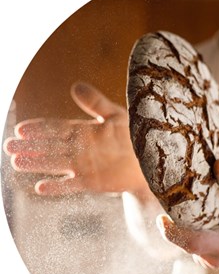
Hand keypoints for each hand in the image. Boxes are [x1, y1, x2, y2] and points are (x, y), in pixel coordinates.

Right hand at [4, 82, 146, 195]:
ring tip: (17, 163)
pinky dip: (58, 187)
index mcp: (84, 132)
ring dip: (37, 164)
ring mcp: (85, 166)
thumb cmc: (135, 135)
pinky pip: (72, 185)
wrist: (150, 160)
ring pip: (56, 164)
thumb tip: (75, 85)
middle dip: (31, 146)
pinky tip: (40, 188)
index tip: (21, 128)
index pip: (57, 128)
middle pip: (51, 147)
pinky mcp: (93, 182)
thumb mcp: (116, 115)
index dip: (39, 128)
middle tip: (9, 147)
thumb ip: (96, 103)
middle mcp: (80, 149)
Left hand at [156, 160, 218, 267]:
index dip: (175, 234)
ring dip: (176, 225)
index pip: (195, 243)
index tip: (160, 219)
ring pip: (182, 243)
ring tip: (176, 205)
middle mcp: (214, 257)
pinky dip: (180, 228)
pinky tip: (184, 214)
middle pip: (184, 242)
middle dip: (172, 225)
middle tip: (166, 200)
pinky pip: (183, 242)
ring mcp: (206, 259)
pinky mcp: (200, 255)